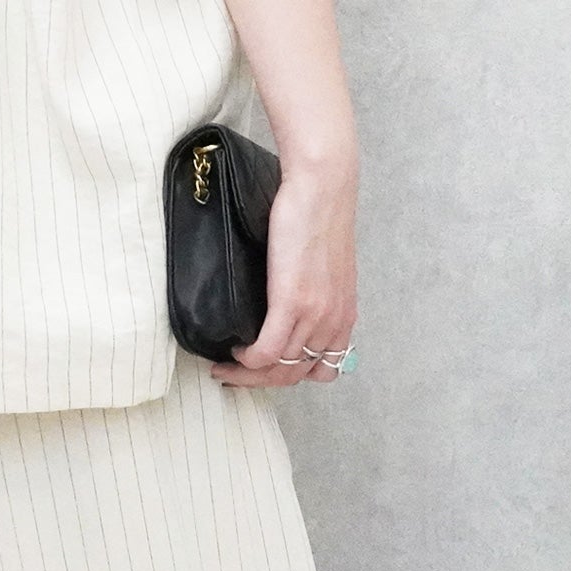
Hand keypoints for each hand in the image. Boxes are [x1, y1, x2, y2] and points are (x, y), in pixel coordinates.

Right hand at [210, 157, 357, 387]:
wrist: (321, 187)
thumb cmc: (318, 216)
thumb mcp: (327, 268)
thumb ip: (316, 295)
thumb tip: (288, 310)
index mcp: (344, 317)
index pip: (322, 371)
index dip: (291, 377)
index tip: (265, 370)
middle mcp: (333, 323)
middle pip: (294, 376)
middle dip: (259, 382)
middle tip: (232, 373)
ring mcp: (314, 316)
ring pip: (279, 369)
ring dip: (247, 373)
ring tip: (225, 363)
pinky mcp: (292, 302)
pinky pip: (267, 352)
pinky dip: (247, 359)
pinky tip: (235, 348)